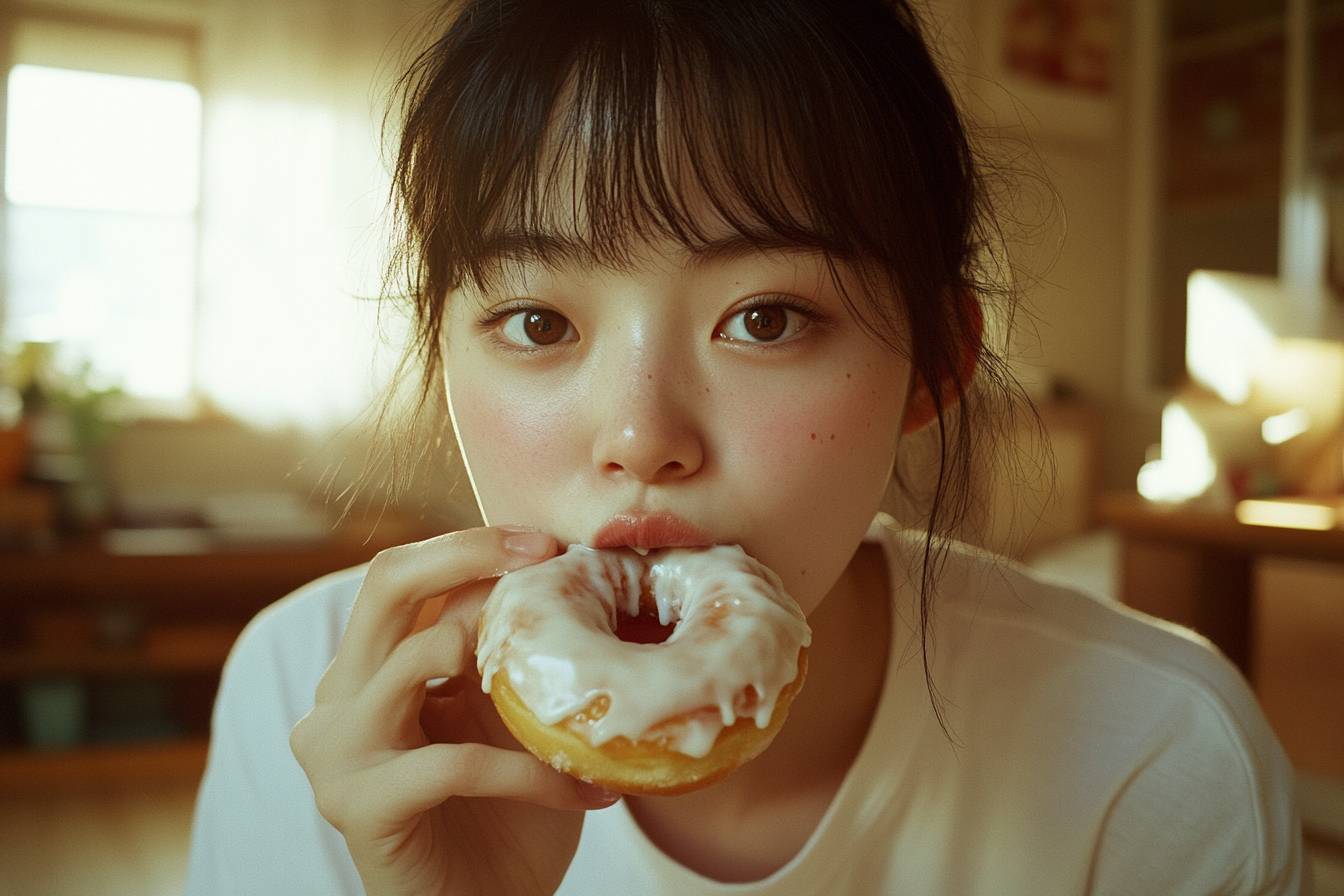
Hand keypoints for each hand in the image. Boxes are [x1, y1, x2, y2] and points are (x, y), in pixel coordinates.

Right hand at [289, 526, 617, 895]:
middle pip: (384, 584)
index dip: (472, 546)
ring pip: (419, 654)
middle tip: (544, 556)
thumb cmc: (505, 816)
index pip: (403, 575)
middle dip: (470, 554)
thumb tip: (549, 564)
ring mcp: (337, 748)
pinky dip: (530, 772)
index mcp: (368, 668)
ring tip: (577, 698)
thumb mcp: (510, 715)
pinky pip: (455, 761)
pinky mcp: (357, 803)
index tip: (548, 542)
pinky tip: (586, 794)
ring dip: (514, 669)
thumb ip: (505, 650)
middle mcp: (338, 696)